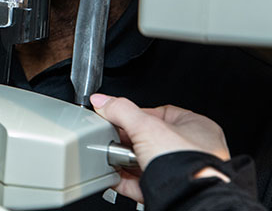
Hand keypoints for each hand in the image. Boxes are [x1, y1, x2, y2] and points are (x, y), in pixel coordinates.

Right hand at [90, 93, 230, 201]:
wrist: (189, 198)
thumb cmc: (187, 163)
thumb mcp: (145, 127)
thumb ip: (121, 111)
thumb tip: (103, 101)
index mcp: (197, 127)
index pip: (160, 113)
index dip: (136, 114)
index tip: (117, 115)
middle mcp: (192, 150)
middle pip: (149, 138)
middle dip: (128, 140)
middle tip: (113, 138)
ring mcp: (180, 172)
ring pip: (144, 162)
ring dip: (124, 160)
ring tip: (112, 156)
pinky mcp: (168, 190)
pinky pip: (141, 182)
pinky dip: (125, 179)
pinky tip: (113, 175)